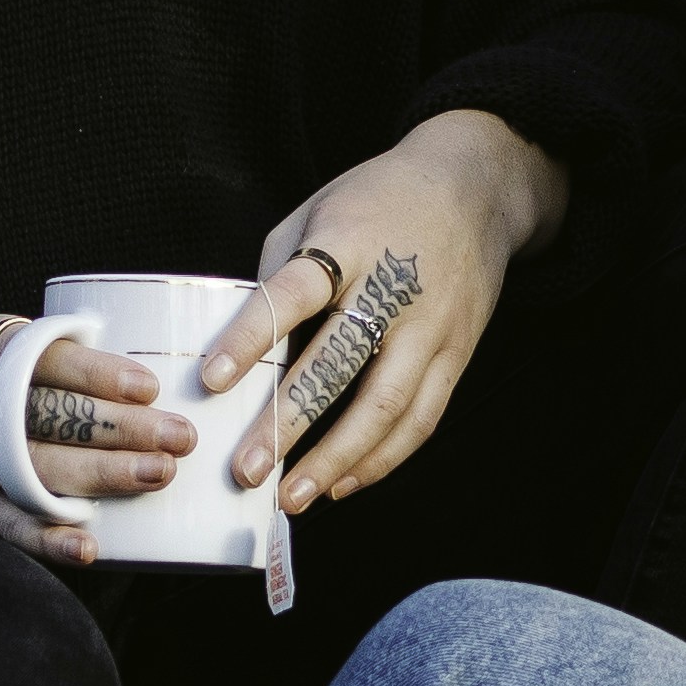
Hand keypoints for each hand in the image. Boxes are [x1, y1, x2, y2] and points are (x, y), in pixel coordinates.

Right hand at [0, 316, 201, 565]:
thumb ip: (44, 354)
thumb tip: (138, 375)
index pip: (43, 360)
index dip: (97, 373)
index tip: (148, 386)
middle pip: (51, 415)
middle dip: (121, 427)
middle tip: (181, 436)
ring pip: (37, 470)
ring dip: (103, 475)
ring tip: (159, 474)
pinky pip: (8, 527)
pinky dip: (50, 538)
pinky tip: (90, 547)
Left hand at [211, 113, 560, 517]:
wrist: (475, 188)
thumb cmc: (379, 200)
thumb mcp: (316, 209)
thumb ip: (279, 270)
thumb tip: (242, 344)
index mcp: (347, 243)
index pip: (292, 294)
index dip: (250, 337)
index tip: (211, 381)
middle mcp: (393, 289)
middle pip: (339, 364)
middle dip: (288, 422)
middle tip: (246, 469)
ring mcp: (432, 327)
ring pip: (385, 406)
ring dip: (335, 460)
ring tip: (291, 497)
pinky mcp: (457, 354)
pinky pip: (421, 418)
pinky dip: (380, 459)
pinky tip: (341, 484)